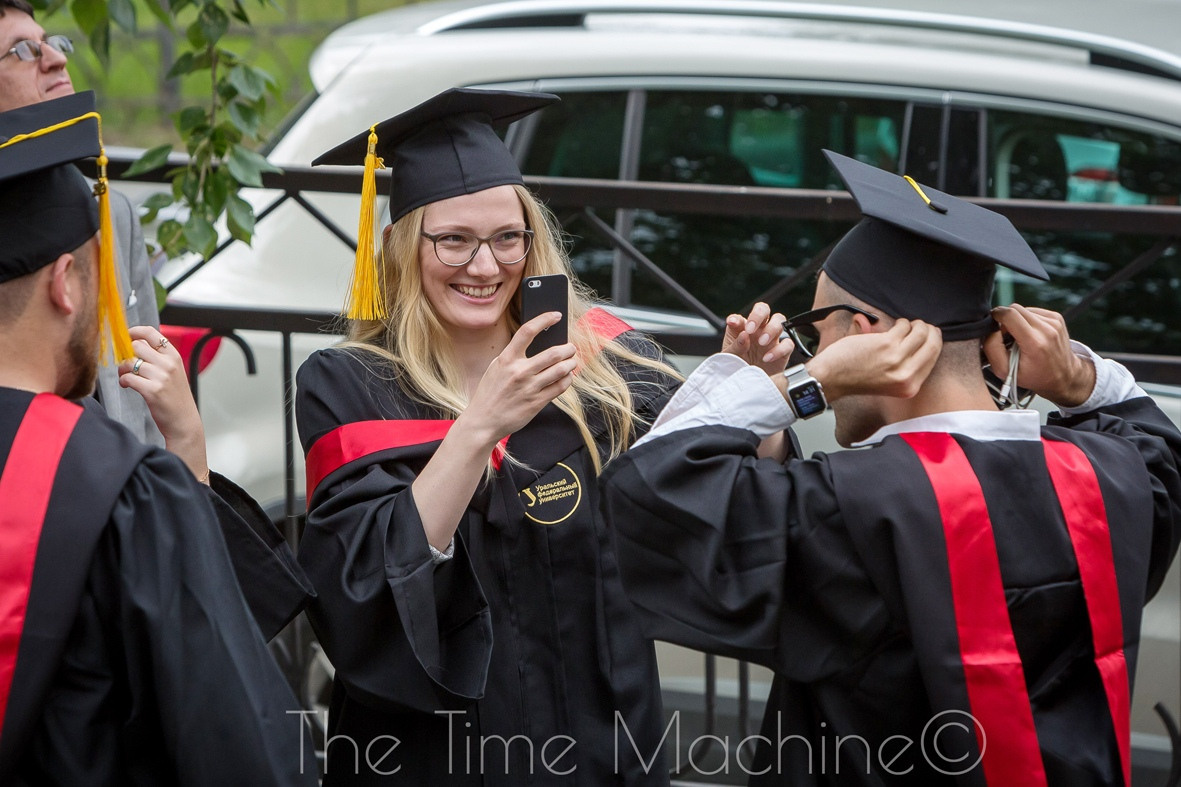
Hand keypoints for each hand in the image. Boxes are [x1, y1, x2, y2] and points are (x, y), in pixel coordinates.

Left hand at [118, 326, 208, 482]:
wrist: (184, 421)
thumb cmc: (176, 397)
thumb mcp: (173, 372)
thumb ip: (158, 358)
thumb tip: (135, 345)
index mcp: (174, 356)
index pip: (151, 333)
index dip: (134, 332)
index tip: (127, 336)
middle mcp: (168, 364)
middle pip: (136, 346)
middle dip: (127, 354)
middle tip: (127, 364)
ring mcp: (161, 377)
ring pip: (129, 362)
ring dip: (123, 370)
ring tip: (127, 378)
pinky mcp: (152, 390)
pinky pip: (128, 378)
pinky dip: (123, 381)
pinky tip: (128, 386)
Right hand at [459, 312, 577, 444]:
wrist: (483, 421)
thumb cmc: (490, 394)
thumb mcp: (496, 368)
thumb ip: (514, 356)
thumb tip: (536, 344)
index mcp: (506, 359)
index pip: (527, 331)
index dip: (544, 319)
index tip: (556, 315)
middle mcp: (519, 372)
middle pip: (553, 353)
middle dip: (568, 348)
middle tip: (571, 347)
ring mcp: (529, 388)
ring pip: (561, 370)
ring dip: (571, 363)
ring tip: (572, 361)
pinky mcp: (537, 402)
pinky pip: (560, 387)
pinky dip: (568, 379)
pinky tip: (567, 377)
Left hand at [722, 302, 793, 375]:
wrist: (749, 387)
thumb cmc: (738, 369)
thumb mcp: (731, 358)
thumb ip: (736, 345)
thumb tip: (744, 335)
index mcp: (742, 329)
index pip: (741, 317)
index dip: (737, 318)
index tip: (733, 324)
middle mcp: (758, 330)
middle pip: (764, 309)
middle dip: (758, 316)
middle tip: (750, 330)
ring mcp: (772, 339)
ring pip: (779, 321)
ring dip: (771, 329)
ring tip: (761, 342)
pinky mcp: (783, 351)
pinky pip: (788, 343)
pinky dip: (779, 349)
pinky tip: (767, 358)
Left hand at [802, 318, 941, 400]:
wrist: (831, 378)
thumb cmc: (855, 377)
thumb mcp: (889, 380)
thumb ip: (907, 363)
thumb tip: (922, 335)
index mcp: (909, 387)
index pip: (933, 359)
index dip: (933, 343)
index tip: (929, 335)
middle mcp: (906, 376)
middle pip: (932, 344)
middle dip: (929, 331)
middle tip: (921, 326)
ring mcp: (897, 359)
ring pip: (920, 332)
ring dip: (914, 324)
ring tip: (904, 325)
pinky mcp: (886, 345)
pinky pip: (903, 326)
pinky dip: (900, 322)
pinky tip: (893, 325)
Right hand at [984, 304, 1094, 406]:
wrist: (1063, 376)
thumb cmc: (1034, 376)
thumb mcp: (1005, 371)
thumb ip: (992, 348)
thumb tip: (990, 329)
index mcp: (1034, 342)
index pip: (1010, 314)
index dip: (996, 315)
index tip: (992, 323)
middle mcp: (1047, 329)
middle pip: (1015, 308)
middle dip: (1006, 319)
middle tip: (1007, 335)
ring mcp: (1054, 321)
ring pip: (1023, 309)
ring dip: (1017, 320)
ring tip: (1020, 337)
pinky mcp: (1057, 317)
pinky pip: (1033, 311)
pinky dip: (1027, 320)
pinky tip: (1030, 334)